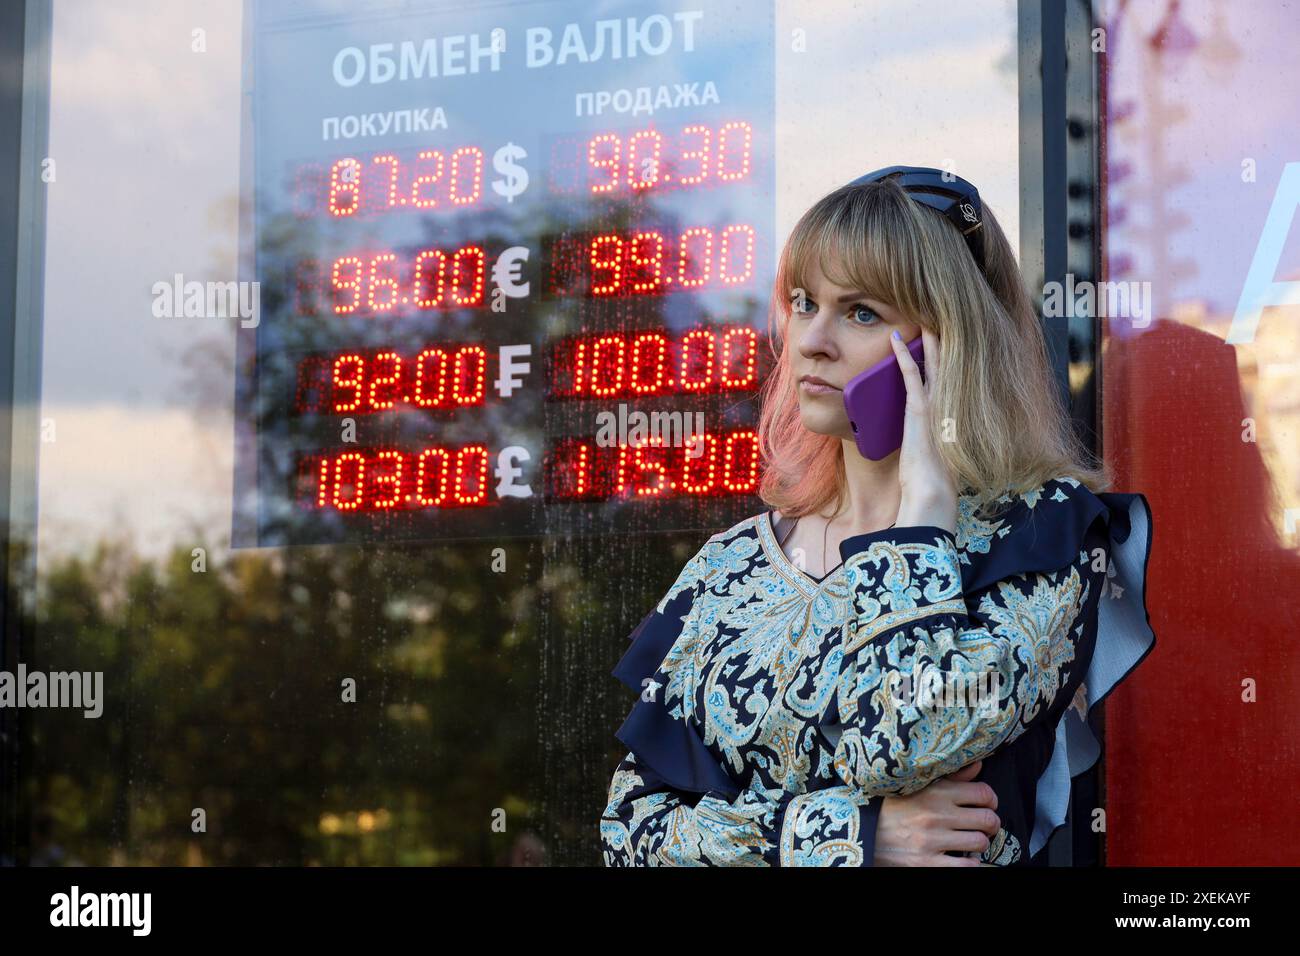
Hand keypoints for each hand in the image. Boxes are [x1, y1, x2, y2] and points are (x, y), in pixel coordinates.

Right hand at [872, 759, 1000, 866]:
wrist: (864, 831)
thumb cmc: (892, 807)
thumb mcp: (917, 785)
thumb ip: (951, 777)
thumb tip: (977, 765)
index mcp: (936, 792)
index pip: (982, 793)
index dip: (991, 799)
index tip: (988, 803)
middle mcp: (937, 815)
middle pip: (987, 819)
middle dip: (991, 823)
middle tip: (986, 825)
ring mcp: (933, 840)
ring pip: (979, 842)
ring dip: (980, 843)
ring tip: (973, 840)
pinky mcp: (927, 862)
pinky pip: (966, 866)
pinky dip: (973, 863)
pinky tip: (966, 858)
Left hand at [890, 326, 957, 533]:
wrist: (932, 491)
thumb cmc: (932, 480)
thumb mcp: (934, 456)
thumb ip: (932, 443)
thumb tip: (925, 443)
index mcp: (951, 415)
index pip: (949, 380)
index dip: (946, 359)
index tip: (943, 340)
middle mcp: (947, 405)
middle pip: (946, 365)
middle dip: (942, 342)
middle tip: (938, 318)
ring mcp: (935, 404)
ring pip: (931, 363)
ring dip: (926, 340)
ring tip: (922, 318)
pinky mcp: (919, 407)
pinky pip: (910, 373)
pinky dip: (902, 355)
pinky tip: (895, 339)